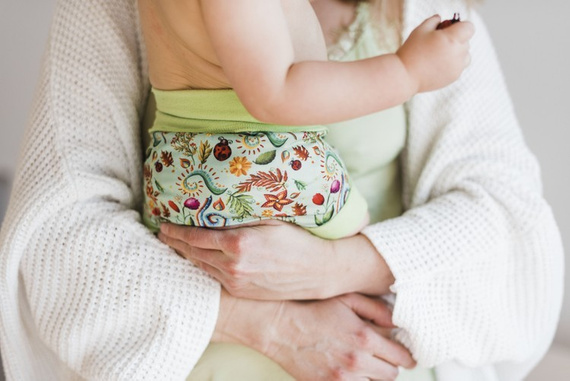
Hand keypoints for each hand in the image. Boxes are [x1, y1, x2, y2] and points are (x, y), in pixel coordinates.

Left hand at [158, 221, 393, 299]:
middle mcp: (233, 266)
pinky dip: (202, 267)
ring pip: (201, 267)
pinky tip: (197, 260)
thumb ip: (242, 215)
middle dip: (175, 243)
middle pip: (193, 253)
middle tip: (162, 234)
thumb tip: (217, 204)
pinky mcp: (242, 292)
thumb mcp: (270, 218)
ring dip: (186, 256)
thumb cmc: (297, 239)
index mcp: (238, 244)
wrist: (318, 270)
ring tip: (175, 246)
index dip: (176, 231)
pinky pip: (214, 278)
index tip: (163, 223)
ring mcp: (237, 282)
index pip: (195, 236)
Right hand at [215, 290, 415, 380]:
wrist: (281, 328)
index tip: (403, 353)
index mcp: (364, 338)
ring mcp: (342, 378)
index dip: (404, 354)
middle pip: (391, 375)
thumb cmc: (313, 310)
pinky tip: (348, 369)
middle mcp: (356, 362)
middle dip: (389, 364)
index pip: (401, 357)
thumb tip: (397, 323)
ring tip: (361, 360)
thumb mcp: (347, 300)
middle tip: (380, 355)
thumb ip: (377, 309)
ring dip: (372, 374)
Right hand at [397, 14, 474, 92]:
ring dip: (457, 52)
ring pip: (466, 55)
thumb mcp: (420, 30)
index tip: (448, 29)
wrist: (405, 75)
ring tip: (440, 54)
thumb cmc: (411, 51)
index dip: (460, 26)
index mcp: (452, 39)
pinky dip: (452, 64)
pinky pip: (459, 66)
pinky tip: (437, 64)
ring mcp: (457, 67)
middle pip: (466, 41)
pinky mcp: (454, 77)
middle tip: (438, 43)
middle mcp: (458, 53)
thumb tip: (440, 19)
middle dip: (456, 39)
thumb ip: (434, 21)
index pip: (469, 27)